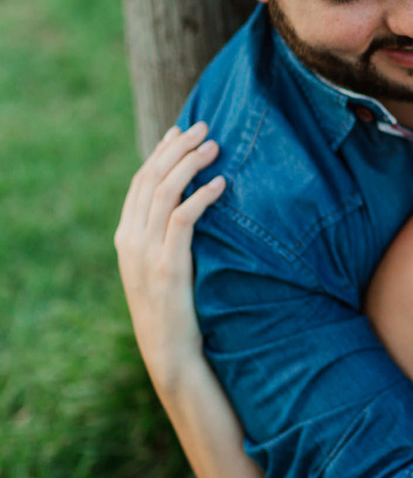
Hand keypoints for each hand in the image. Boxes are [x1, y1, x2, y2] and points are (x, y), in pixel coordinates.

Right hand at [114, 123, 224, 388]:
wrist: (169, 351)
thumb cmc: (175, 307)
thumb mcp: (163, 265)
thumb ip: (167, 235)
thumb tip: (191, 203)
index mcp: (126, 235)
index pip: (141, 181)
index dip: (162, 152)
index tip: (183, 130)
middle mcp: (131, 239)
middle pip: (151, 178)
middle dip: (177, 147)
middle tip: (205, 126)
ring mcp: (146, 252)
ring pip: (165, 192)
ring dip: (191, 164)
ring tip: (216, 146)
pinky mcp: (168, 266)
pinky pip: (184, 219)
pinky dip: (202, 196)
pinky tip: (222, 183)